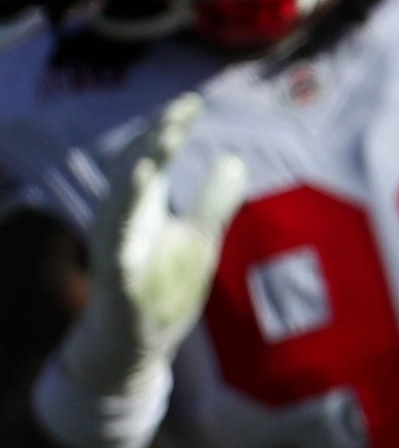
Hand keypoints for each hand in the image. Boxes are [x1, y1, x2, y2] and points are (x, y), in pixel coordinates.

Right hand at [34, 94, 244, 447]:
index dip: (168, 128)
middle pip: (132, 170)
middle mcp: (122, 221)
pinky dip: (123, 226)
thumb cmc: (163, 287)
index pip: (151, 157)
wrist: (136, 346)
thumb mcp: (199, 239)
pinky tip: (137, 209)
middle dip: (154, 140)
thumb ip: (214, 200)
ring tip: (157, 144)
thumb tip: (234, 159)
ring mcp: (115, 251)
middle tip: (180, 114)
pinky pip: (115, 251)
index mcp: (142, 207)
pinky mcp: (116, 282)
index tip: (193, 102)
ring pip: (118, 204)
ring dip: (137, 173)